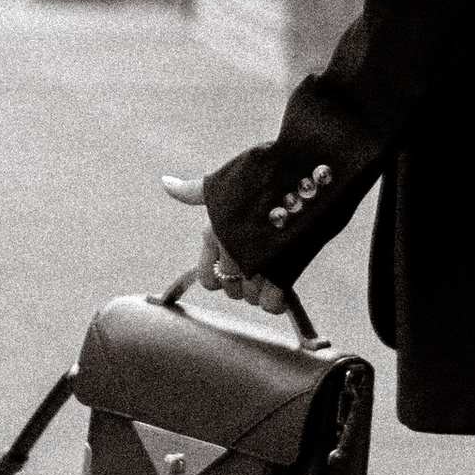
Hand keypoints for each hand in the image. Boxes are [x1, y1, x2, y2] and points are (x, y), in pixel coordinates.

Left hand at [159, 176, 291, 314]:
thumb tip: (166, 183)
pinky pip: (272, 304)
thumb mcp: (225, 179)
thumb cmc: (265, 170)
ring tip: (275, 265)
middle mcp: (231, 253)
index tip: (237, 260)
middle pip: (231, 290)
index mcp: (214, 233)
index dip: (221, 274)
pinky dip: (278, 299)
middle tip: (261, 261)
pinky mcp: (282, 273)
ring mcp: (256, 265)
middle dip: (244, 281)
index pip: (206, 278)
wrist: (309, 171)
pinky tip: (285, 280)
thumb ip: (193, 191)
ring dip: (262, 288)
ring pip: (252, 297)